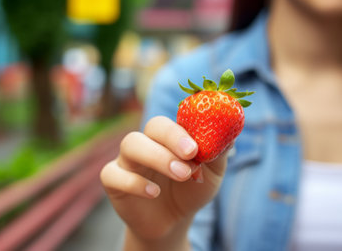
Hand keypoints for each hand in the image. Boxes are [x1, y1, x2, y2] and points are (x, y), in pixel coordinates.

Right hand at [100, 116, 227, 244]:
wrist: (173, 221)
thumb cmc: (192, 190)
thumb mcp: (211, 174)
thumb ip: (218, 153)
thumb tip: (229, 134)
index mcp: (170, 136)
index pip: (175, 120)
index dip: (184, 130)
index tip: (197, 147)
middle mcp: (148, 141)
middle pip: (152, 126)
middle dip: (171, 138)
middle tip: (191, 155)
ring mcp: (128, 159)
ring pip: (131, 145)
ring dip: (157, 157)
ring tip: (181, 174)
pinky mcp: (114, 180)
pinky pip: (113, 174)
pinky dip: (133, 182)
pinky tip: (153, 193)